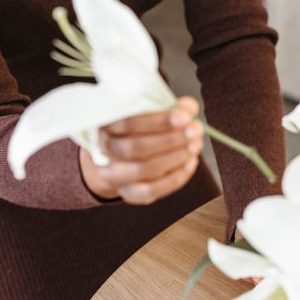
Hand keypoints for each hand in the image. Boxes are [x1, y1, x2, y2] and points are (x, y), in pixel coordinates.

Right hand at [79, 96, 203, 204]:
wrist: (120, 156)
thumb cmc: (138, 128)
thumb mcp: (149, 111)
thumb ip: (168, 106)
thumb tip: (189, 107)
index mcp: (105, 123)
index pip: (128, 122)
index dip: (159, 120)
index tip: (186, 116)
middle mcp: (104, 149)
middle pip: (134, 147)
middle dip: (169, 139)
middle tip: (194, 131)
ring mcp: (113, 174)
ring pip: (141, 171)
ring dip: (174, 158)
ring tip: (194, 146)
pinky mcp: (128, 192)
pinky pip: (150, 190)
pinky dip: (174, 178)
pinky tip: (190, 163)